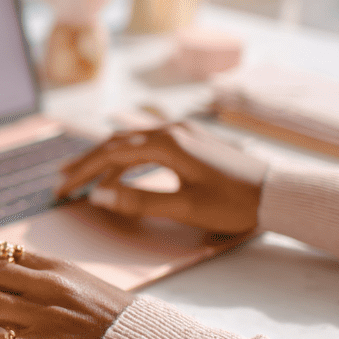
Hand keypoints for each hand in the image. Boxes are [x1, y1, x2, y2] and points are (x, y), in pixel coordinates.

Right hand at [56, 122, 267, 234]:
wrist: (278, 193)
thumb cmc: (234, 204)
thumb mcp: (184, 208)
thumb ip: (138, 202)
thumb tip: (97, 197)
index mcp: (166, 144)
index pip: (110, 155)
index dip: (82, 172)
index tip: (61, 190)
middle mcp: (171, 130)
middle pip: (116, 143)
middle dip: (86, 163)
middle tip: (61, 182)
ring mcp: (182, 132)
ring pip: (131, 142)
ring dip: (105, 159)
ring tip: (83, 176)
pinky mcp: (191, 140)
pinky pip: (148, 144)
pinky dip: (127, 158)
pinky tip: (121, 172)